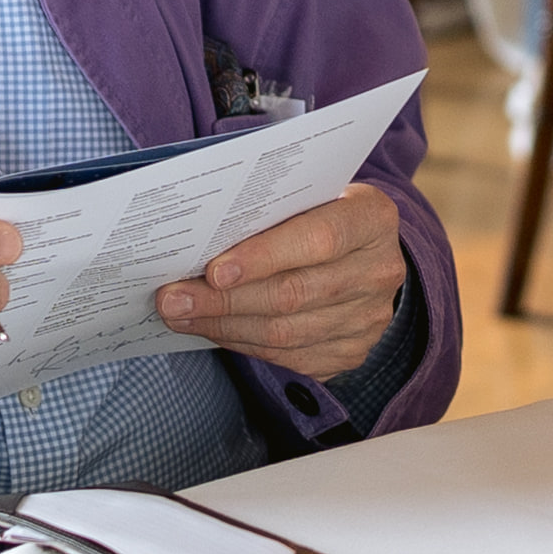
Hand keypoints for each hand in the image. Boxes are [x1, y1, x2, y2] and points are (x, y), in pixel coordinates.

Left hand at [157, 181, 414, 374]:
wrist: (364, 253)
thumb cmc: (319, 214)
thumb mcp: (307, 196)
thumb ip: (267, 212)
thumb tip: (196, 242)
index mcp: (372, 218)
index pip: (319, 238)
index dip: (264, 257)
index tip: (212, 270)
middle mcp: (380, 270)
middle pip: (294, 294)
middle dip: (224, 300)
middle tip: (172, 299)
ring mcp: (370, 317)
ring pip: (286, 332)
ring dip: (224, 326)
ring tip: (180, 315)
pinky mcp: (353, 351)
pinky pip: (289, 357)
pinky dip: (244, 344)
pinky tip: (213, 330)